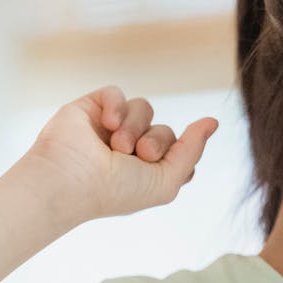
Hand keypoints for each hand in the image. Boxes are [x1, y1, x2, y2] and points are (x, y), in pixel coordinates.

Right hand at [13, 85, 217, 222]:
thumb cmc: (116, 189)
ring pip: (144, 108)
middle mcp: (129, 151)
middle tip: (138, 154)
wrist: (70, 181)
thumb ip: (192, 150)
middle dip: (157, 141)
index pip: (179, 152)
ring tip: (117, 145)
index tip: (157, 165)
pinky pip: (116, 93)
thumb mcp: (167, 180)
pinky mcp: (90, 108)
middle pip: (165, 130)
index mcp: (147, 172)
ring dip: (135, 126)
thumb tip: (212, 121)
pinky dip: (116, 105)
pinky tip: (107, 123)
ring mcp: (109, 129)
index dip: (176, 155)